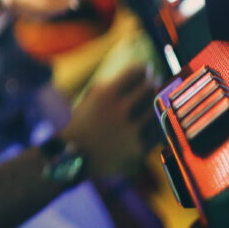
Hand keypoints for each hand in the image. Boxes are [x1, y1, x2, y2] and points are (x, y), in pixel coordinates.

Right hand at [61, 63, 161, 177]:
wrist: (73, 158)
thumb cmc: (83, 125)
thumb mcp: (90, 99)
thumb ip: (112, 85)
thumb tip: (140, 72)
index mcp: (104, 94)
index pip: (135, 72)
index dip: (143, 69)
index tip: (147, 70)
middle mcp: (118, 110)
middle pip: (148, 88)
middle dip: (152, 83)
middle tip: (153, 83)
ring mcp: (129, 130)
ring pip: (154, 109)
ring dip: (154, 103)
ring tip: (153, 101)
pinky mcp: (137, 148)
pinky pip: (154, 131)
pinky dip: (154, 125)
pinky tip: (151, 121)